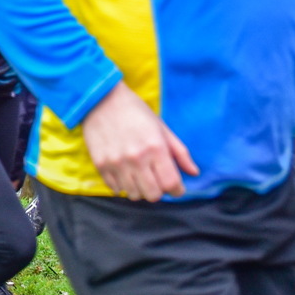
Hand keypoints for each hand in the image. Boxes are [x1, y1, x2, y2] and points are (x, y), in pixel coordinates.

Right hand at [81, 81, 198, 200]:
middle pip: (153, 194)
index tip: (177, 188)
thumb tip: (194, 172)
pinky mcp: (101, 165)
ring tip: (140, 178)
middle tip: (158, 182)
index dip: (177, 190)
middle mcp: (136, 158)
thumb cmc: (136, 112)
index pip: (171, 183)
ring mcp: (116, 163)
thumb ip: (180, 152)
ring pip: (134, 195)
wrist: (101, 100)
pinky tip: (126, 175)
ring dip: (141, 190)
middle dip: (159, 192)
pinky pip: (115, 189)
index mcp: (155, 148)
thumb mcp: (162, 128)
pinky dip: (123, 187)